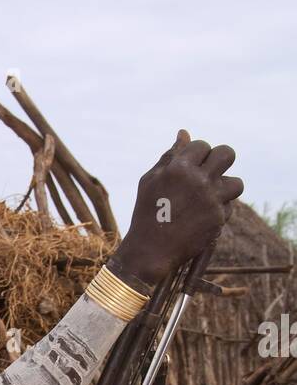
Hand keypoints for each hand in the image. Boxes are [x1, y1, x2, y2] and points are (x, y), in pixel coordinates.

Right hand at [112, 129, 242, 288]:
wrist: (150, 250)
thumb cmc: (147, 212)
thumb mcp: (150, 180)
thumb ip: (170, 156)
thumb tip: (184, 133)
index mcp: (179, 168)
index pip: (203, 146)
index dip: (198, 154)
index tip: (192, 166)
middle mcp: (199, 181)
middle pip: (228, 154)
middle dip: (221, 159)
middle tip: (211, 171)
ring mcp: (211, 201)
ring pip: (236, 183)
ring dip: (225, 187)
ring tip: (210, 196)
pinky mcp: (218, 219)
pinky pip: (229, 207)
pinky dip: (218, 210)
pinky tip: (202, 216)